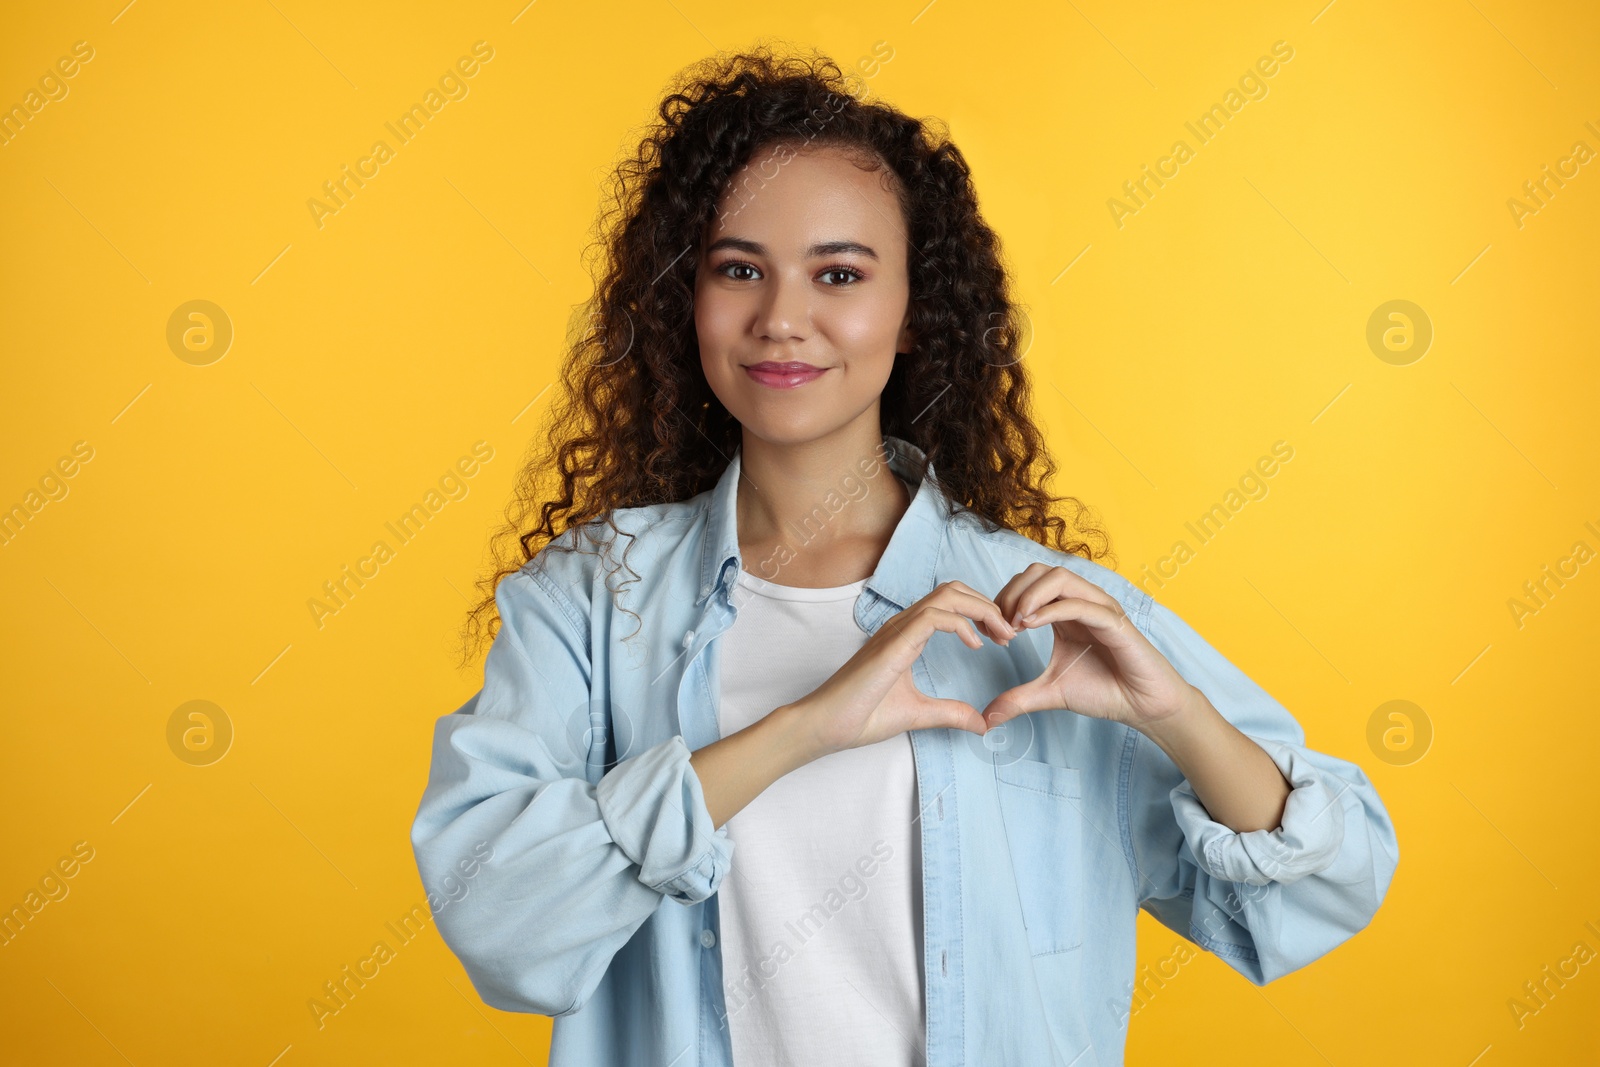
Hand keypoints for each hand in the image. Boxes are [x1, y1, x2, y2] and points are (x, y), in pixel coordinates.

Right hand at [789, 580, 1015, 756]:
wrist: (827, 725)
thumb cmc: (861, 716)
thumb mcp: (918, 714)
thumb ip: (949, 714)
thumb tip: (980, 723)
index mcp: (906, 634)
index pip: (950, 602)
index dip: (981, 613)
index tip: (1001, 638)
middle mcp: (902, 625)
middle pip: (954, 589)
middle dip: (988, 606)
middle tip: (1009, 634)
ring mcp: (897, 630)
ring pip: (948, 595)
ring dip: (982, 610)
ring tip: (1001, 635)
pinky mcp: (894, 643)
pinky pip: (935, 616)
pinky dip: (962, 624)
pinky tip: (975, 645)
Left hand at [981, 563, 1196, 732]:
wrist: (1144, 706)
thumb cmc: (1105, 691)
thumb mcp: (1050, 693)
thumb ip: (1018, 699)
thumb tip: (987, 718)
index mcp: (1065, 611)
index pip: (1028, 583)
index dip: (1002, 600)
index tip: (990, 631)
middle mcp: (1081, 602)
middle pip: (1038, 571)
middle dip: (1011, 593)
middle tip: (1000, 626)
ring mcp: (1099, 608)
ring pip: (1059, 578)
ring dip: (1029, 596)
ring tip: (1015, 623)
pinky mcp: (1114, 623)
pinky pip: (1080, 604)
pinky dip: (1052, 610)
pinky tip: (1031, 626)